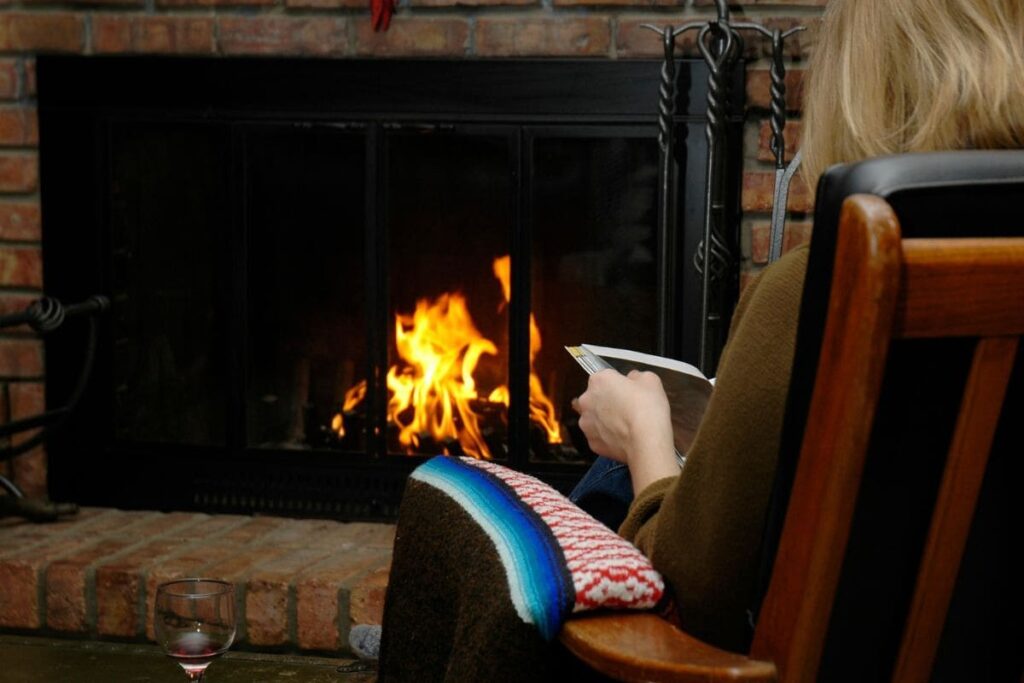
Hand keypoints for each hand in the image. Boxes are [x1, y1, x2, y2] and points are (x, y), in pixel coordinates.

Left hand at [572, 370, 677, 492]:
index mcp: (599, 380)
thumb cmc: (648, 409)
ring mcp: (586, 423)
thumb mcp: (651, 380)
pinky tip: (623, 437)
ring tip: (625, 425)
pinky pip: (599, 436)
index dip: (618, 384)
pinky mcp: (592, 442)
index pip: (605, 377)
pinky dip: (608, 437)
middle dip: (608, 401)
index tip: (628, 391)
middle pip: (596, 397)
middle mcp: (587, 400)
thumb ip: (637, 376)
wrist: (647, 441)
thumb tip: (633, 378)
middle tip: (627, 408)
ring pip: (595, 418)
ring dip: (605, 419)